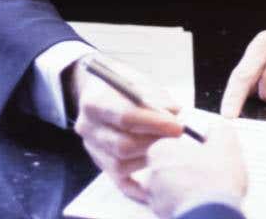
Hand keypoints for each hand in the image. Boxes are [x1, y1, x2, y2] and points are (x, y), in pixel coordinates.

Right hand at [70, 57, 183, 201]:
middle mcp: (88, 127)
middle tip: (177, 136)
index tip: (177, 125)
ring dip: (150, 157)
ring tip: (168, 146)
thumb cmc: (121, 84)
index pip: (125, 117)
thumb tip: (175, 113)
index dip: (154, 123)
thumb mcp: (136, 79)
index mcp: (94, 102)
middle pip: (123, 145)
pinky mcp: (100, 162)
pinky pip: (119, 181)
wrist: (98, 90)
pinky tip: (155, 185)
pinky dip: (138, 187)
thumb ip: (154, 95)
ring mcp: (92, 147)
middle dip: (155, 142)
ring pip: (122, 164)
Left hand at [144, 122, 246, 218]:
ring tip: (208, 189)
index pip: (172, 142)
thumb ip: (218, 129)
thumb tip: (216, 129)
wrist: (213, 215)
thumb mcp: (225, 142)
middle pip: (171, 165)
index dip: (192, 147)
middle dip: (188, 167)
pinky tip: (202, 202)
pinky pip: (174, 205)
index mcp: (159, 150)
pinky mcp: (163, 216)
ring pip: (171, 186)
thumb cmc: (215, 180)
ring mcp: (155, 198)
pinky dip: (186, 203)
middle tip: (209, 170)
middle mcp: (151, 175)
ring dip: (186, 186)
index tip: (206, 152)